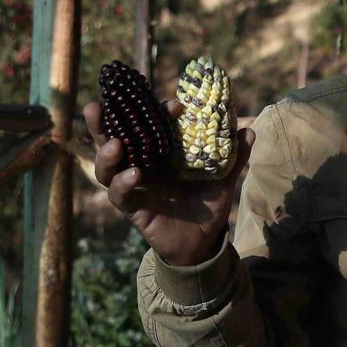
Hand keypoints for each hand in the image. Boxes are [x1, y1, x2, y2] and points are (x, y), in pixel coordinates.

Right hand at [85, 98, 253, 267]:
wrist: (203, 241)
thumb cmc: (207, 204)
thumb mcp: (223, 179)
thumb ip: (234, 157)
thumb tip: (249, 131)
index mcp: (158, 150)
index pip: (147, 123)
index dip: (154, 111)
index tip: (174, 105)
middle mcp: (141, 162)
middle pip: (112, 137)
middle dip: (102, 121)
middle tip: (96, 107)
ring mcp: (133, 184)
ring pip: (107, 166)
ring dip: (105, 153)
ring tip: (116, 143)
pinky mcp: (132, 206)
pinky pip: (119, 194)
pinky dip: (123, 184)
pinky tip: (134, 176)